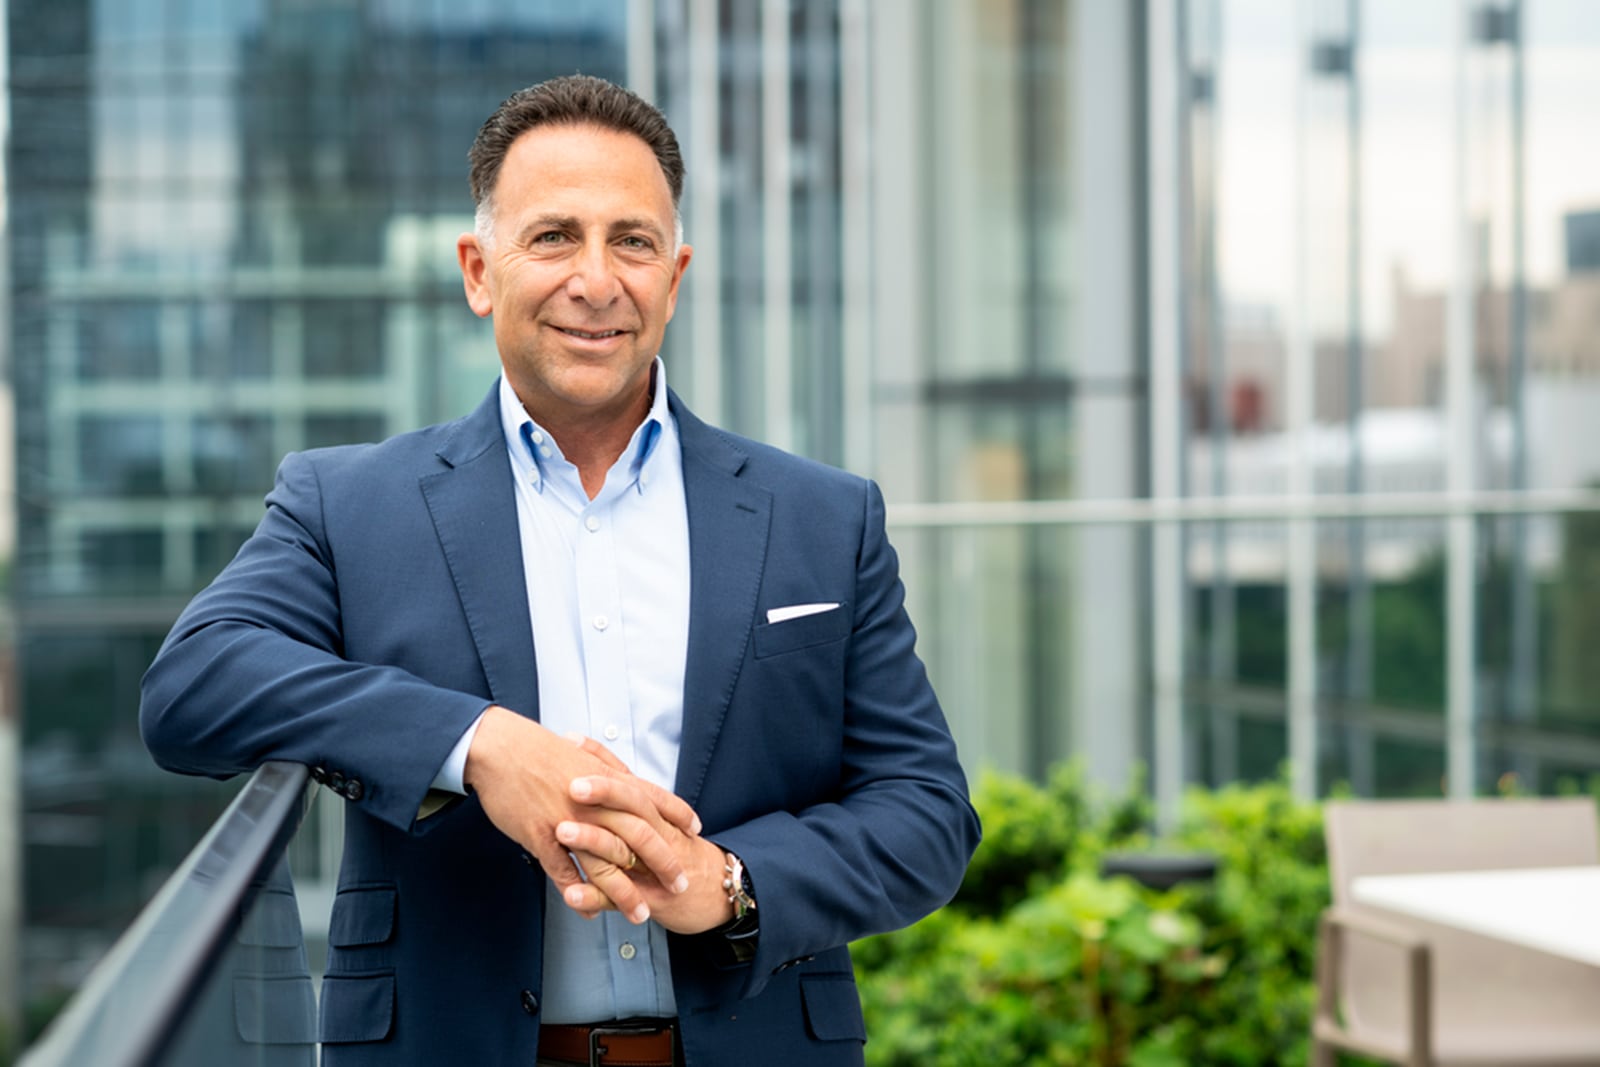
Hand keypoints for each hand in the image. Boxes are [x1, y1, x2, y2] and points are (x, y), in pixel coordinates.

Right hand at [464, 707, 700, 923]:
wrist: (499, 747)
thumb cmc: (536, 750)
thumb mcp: (580, 756)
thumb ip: (604, 771)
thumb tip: (621, 778)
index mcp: (607, 779)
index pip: (653, 798)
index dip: (677, 815)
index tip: (695, 832)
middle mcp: (596, 801)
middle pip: (639, 836)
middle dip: (664, 864)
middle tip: (679, 886)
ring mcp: (569, 820)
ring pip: (605, 863)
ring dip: (625, 893)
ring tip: (640, 914)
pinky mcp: (542, 835)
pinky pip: (563, 871)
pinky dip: (578, 893)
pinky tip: (588, 911)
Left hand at [555, 774, 736, 934]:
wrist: (719, 889)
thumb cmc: (681, 852)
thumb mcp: (660, 821)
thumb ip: (628, 801)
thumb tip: (592, 772)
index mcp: (653, 813)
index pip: (626, 778)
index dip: (600, 758)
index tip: (571, 740)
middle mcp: (655, 832)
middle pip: (631, 804)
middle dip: (603, 792)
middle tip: (573, 783)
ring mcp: (651, 865)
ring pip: (622, 848)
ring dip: (592, 840)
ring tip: (562, 831)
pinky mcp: (647, 897)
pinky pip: (617, 897)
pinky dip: (593, 897)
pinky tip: (571, 894)